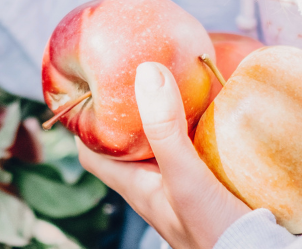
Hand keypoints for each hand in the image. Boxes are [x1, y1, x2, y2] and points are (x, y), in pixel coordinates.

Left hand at [78, 62, 252, 248]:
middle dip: (129, 108)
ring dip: (167, 115)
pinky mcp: (211, 185)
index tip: (92, 85)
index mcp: (135, 186)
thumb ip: (165, 129)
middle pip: (127, 142)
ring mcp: (182, 185)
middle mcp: (154, 185)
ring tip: (176, 78)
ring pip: (163, 143)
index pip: (91, 151)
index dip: (85, 120)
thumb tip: (147, 72)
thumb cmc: (211, 229)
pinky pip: (198, 149)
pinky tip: (217, 108)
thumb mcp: (184, 175)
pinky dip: (201, 127)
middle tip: (138, 72)